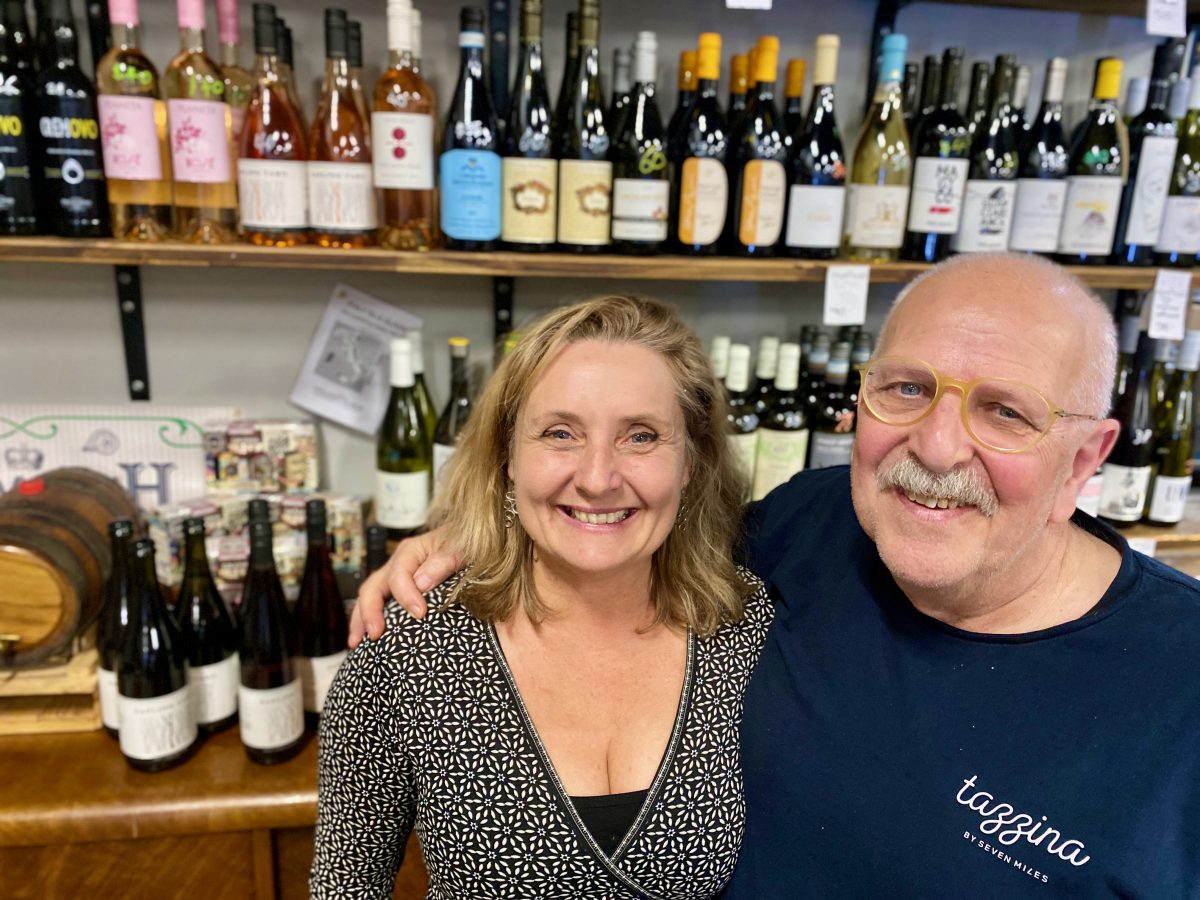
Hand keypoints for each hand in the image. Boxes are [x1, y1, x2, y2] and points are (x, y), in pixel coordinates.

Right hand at [348, 527, 461, 645]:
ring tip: (356, 643)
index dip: (406, 595)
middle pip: (373, 586)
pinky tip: (364, 641)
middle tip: (376, 634)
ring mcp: (393, 577)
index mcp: (411, 551)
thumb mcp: (460, 549)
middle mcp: (397, 563)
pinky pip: (377, 604)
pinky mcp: (396, 590)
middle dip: (370, 611)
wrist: (467, 544)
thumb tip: (422, 582)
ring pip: (368, 597)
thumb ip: (442, 563)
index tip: (420, 613)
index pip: (399, 575)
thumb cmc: (464, 545)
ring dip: (361, 620)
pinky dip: (367, 621)